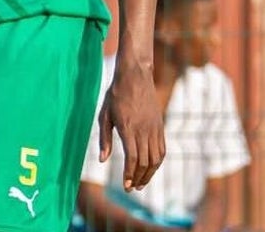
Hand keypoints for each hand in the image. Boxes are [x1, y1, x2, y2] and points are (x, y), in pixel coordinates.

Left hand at [99, 59, 165, 191]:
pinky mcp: (160, 127)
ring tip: (140, 183)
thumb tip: (102, 160)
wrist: (135, 76)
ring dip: (149, 174)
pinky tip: (150, 168)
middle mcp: (144, 130)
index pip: (132, 158)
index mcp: (128, 128)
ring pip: (156, 159)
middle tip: (131, 188)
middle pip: (145, 162)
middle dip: (138, 178)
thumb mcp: (104, 115)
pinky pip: (162, 150)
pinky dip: (157, 163)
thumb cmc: (116, 95)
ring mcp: (154, 129)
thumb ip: (104, 138)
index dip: (129, 174)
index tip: (125, 185)